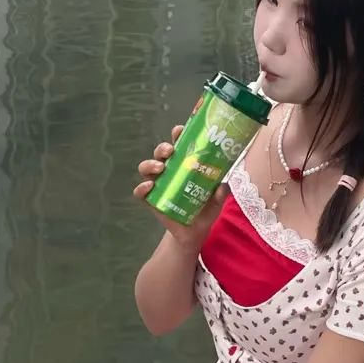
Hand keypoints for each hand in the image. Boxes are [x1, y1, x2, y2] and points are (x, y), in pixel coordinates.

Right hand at [133, 125, 228, 249]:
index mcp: (185, 164)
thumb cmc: (205, 209)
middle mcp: (169, 170)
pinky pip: (140, 192)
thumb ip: (221, 192)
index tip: (179, 130)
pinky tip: (149, 187)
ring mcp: (158, 184)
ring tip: (160, 168)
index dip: (177, 134)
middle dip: (163, 148)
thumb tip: (223, 185)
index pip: (179, 144)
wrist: (194, 232)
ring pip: (147, 167)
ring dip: (150, 164)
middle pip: (161, 153)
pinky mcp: (150, 199)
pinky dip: (142, 188)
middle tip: (171, 151)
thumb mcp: (217, 200)